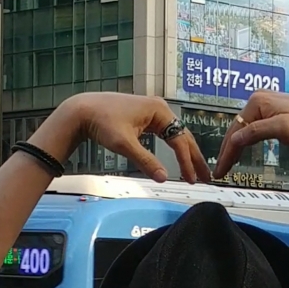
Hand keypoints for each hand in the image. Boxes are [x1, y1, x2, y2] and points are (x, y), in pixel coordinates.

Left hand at [78, 93, 210, 183]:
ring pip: (176, 136)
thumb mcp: (125, 144)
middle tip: (206, 177)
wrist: (82, 111)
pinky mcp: (145, 117)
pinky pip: (166, 134)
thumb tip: (164, 179)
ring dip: (185, 154)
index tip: (192, 179)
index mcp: (159, 110)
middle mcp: (160, 108)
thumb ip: (146, 161)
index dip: (187, 162)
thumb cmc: (101, 122)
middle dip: (194, 158)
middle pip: (183, 136)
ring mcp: (153, 112)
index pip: (179, 140)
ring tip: (195, 171)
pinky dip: (173, 147)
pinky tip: (179, 158)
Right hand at [214, 92, 288, 177]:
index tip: (220, 169)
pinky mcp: (273, 112)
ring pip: (244, 129)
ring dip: (236, 147)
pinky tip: (242, 150)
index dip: (227, 153)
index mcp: (257, 101)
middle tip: (220, 170)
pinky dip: (247, 141)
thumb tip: (235, 139)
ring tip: (228, 164)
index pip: (236, 131)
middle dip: (228, 151)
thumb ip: (255, 132)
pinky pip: (253, 127)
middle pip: (237, 129)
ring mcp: (266, 105)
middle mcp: (259, 99)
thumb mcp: (281, 128)